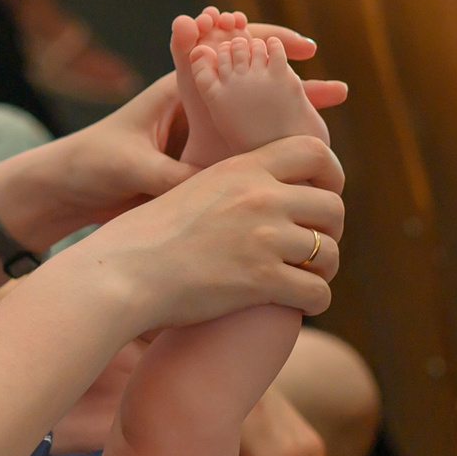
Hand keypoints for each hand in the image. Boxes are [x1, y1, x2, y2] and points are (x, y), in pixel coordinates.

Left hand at [0, 22, 331, 236]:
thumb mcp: (133, 168)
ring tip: (332, 123)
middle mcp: (194, 103)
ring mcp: (201, 132)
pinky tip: (304, 165)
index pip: (233, 46)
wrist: (65, 192)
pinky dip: (275, 150)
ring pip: (256, 116)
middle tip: (338, 92)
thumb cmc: (90, 165)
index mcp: (177, 86)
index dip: (270, 43)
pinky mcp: (201, 162)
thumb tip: (217, 187)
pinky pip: (246, 150)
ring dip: (293, 115)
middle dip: (295, 82)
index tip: (304, 51)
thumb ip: (173, 173)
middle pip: (254, 80)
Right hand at [76, 138, 343, 337]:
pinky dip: (315, 301)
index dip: (331, 174)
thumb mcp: (194, 188)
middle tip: (313, 247)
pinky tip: (299, 304)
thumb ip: (234, 184)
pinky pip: (318, 292)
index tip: (323, 194)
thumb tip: (267, 188)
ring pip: (331, 252)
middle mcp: (259, 197)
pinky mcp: (262, 280)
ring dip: (324, 270)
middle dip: (330, 230)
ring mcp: (263, 238)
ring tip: (306, 278)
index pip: (315, 151)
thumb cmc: (148, 236)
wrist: (123, 272)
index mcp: (242, 168)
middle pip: (332, 206)